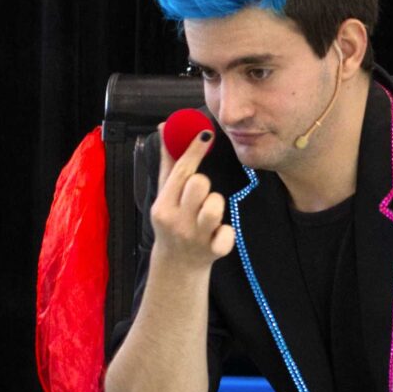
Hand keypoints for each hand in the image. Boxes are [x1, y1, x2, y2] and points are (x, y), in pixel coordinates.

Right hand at [148, 127, 235, 266]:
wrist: (177, 264)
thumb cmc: (173, 221)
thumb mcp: (164, 195)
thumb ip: (168, 162)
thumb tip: (165, 127)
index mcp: (163, 205)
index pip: (180, 172)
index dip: (194, 150)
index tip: (206, 134)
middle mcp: (177, 221)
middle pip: (199, 185)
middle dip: (204, 185)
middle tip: (199, 196)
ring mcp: (195, 237)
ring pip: (216, 206)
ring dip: (217, 206)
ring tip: (208, 215)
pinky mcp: (213, 251)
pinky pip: (229, 232)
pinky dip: (227, 232)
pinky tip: (216, 234)